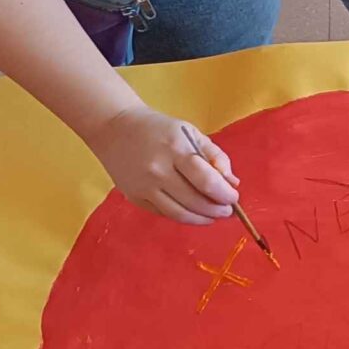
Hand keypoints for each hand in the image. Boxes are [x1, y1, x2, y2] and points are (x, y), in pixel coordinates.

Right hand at [82, 106, 240, 225]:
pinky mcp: (134, 197)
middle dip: (216, 210)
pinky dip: (182, 216)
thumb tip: (232, 183)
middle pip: (193, 201)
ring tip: (214, 217)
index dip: (223, 194)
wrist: (114, 128)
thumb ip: (214, 155)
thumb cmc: (158, 129)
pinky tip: (193, 213)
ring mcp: (144, 186)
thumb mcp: (190, 132)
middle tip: (227, 211)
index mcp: (175, 148)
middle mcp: (158, 170)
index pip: (205, 179)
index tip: (234, 199)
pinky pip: (164, 213)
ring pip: (179, 213)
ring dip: (201, 219)